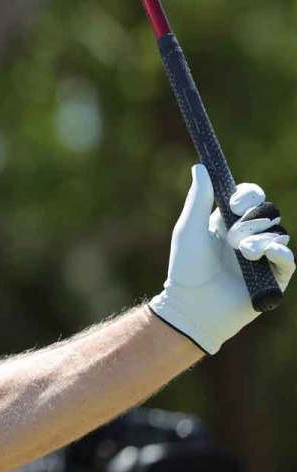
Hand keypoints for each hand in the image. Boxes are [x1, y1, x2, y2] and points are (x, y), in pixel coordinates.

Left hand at [149, 164, 293, 354]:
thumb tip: (201, 166)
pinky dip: (277, 251)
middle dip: (253, 218)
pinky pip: (288, 256)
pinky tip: (261, 254)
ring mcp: (264, 257)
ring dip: (259, 237)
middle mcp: (249, 236)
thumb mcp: (189, 229)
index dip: (249, 194)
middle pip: (269, 210)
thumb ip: (199, 198)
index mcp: (229, 223)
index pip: (252, 197)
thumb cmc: (186, 268)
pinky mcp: (274, 277)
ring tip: (240, 252)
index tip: (236, 202)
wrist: (192, 305)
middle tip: (233, 234)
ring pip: (280, 231)